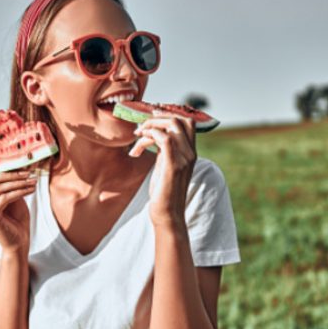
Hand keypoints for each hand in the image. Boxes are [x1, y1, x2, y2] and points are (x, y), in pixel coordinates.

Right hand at [0, 157, 36, 253]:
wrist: (19, 240)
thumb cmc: (16, 216)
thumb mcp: (11, 192)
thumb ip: (7, 179)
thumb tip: (16, 159)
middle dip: (11, 174)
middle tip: (28, 173)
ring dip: (18, 183)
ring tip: (33, 181)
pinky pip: (4, 198)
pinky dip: (19, 192)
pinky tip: (30, 190)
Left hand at [128, 110, 196, 229]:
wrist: (167, 215)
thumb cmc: (163, 192)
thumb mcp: (165, 166)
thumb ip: (164, 151)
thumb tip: (154, 137)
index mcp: (190, 152)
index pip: (187, 122)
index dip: (169, 114)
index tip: (151, 117)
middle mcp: (190, 153)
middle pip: (181, 119)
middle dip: (158, 117)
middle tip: (142, 125)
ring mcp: (184, 159)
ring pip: (172, 125)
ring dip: (151, 125)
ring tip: (137, 134)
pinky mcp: (173, 166)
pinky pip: (164, 139)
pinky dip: (150, 134)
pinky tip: (139, 141)